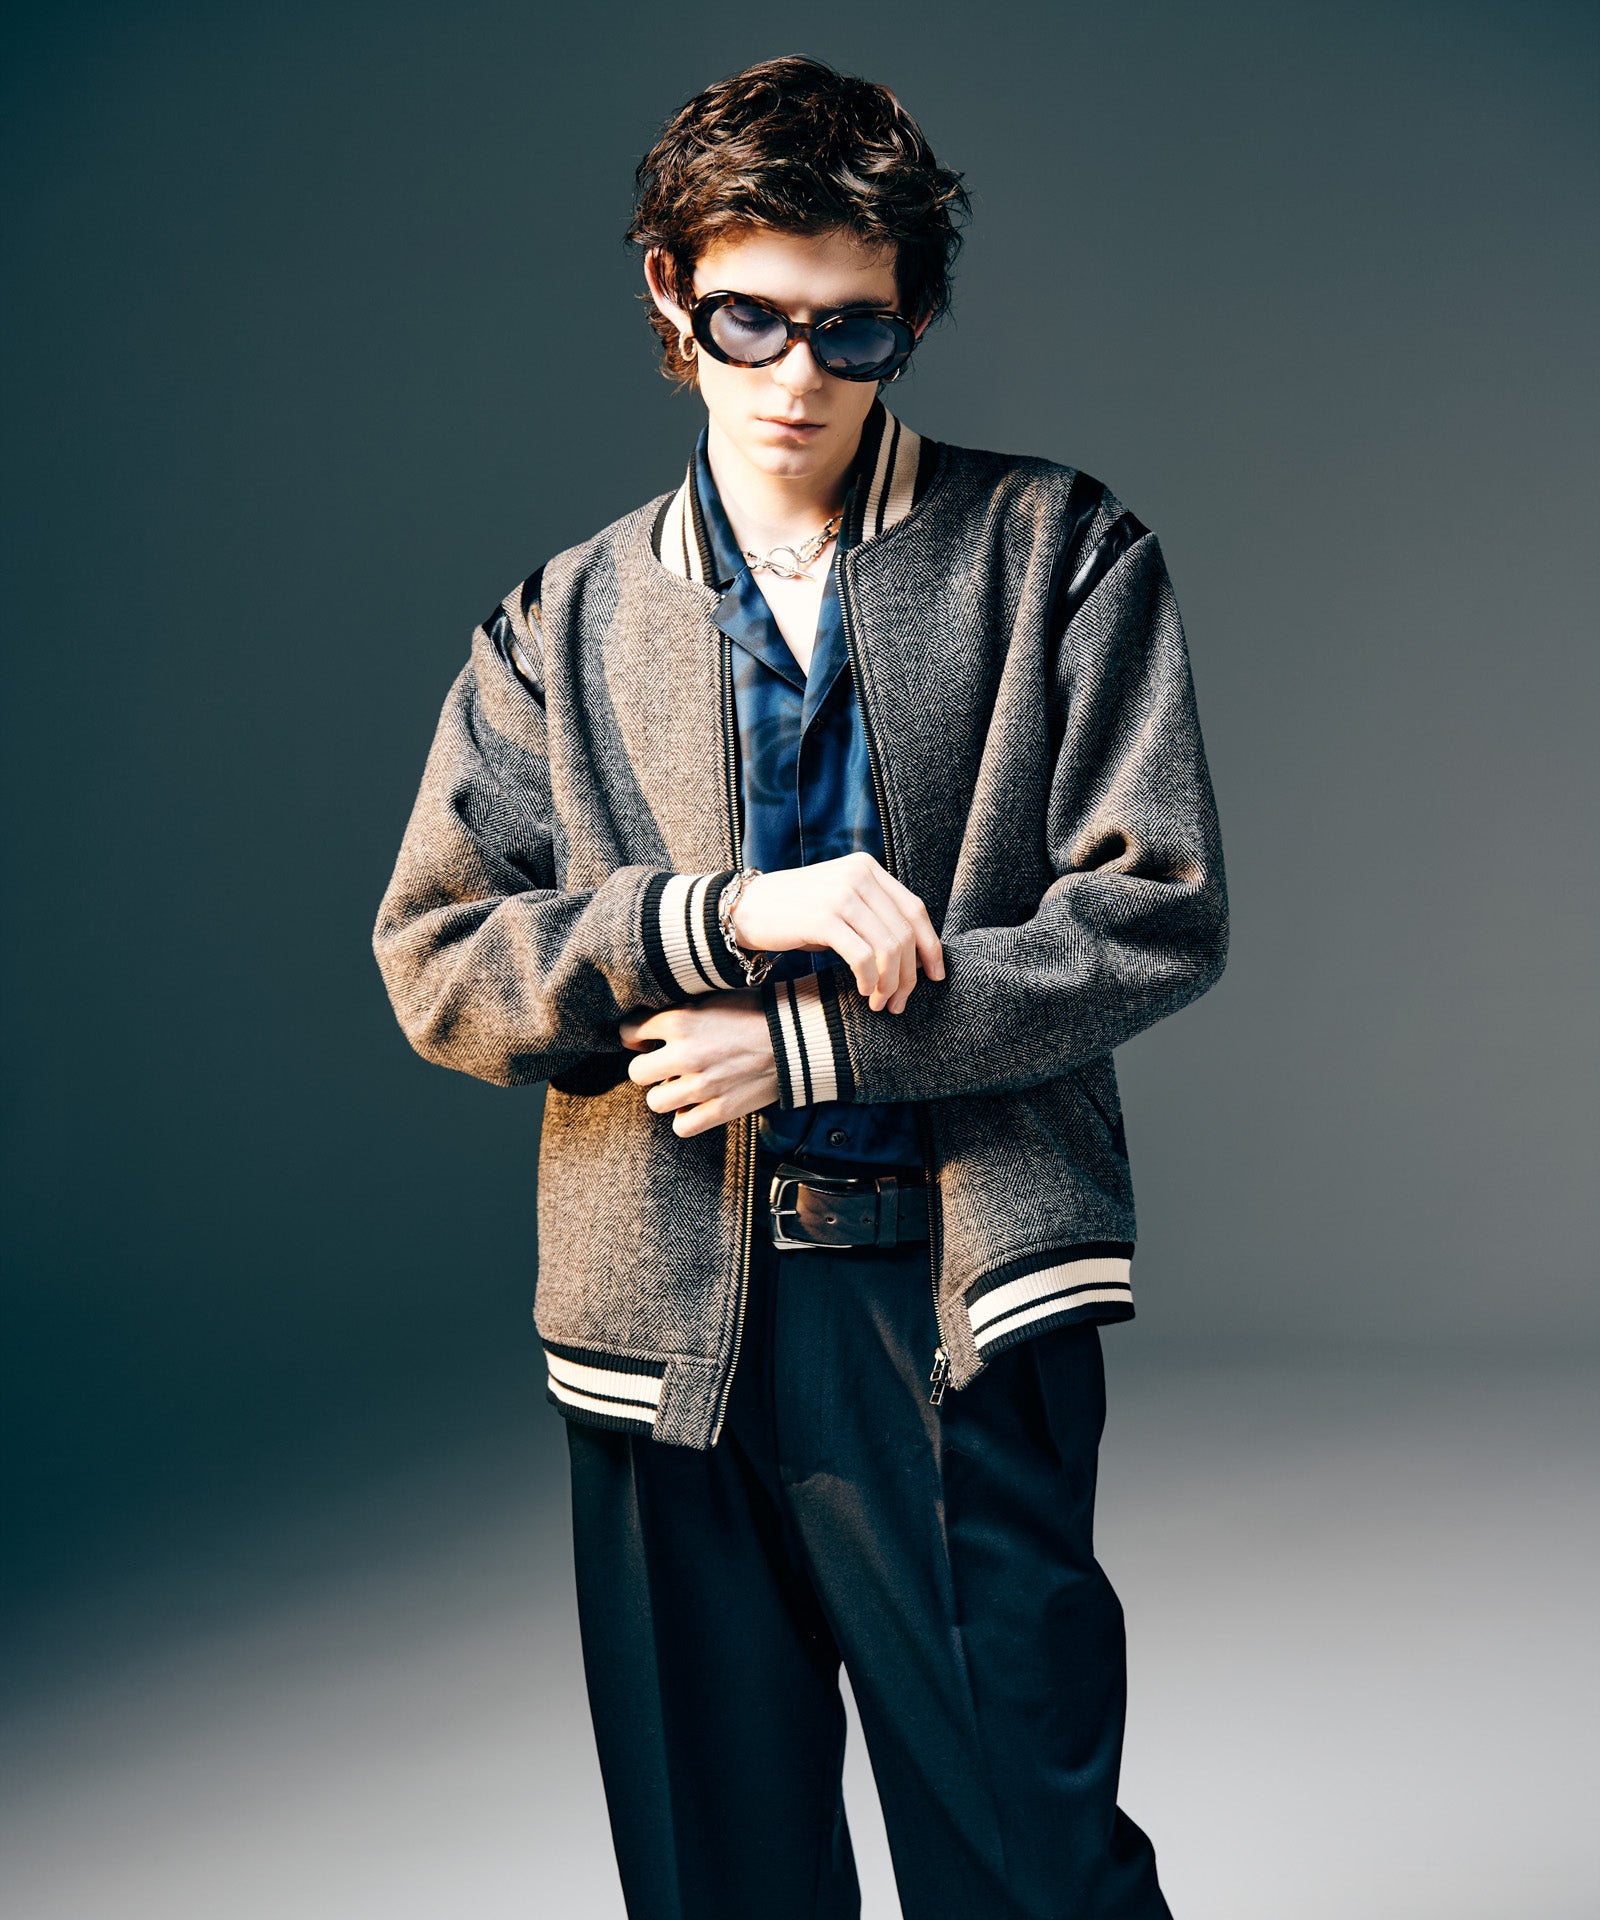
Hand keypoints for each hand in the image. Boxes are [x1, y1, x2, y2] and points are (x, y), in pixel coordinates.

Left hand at [619, 993, 778, 1138]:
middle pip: (637, 1072)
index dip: (635, 1035)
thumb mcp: (713, 996)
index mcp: (680, 1020)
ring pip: (655, 1101)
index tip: (644, 1039)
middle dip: (647, 1067)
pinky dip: (685, 1118)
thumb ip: (680, 1010)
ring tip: (682, 1085)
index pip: (629, 1032)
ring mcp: (702, 1085)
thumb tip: (651, 1025)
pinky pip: (682, 1126)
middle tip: (663, 1064)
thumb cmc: (757, 1010)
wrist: (797, 1035)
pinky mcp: (721, 1108)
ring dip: (666, 1093)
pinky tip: (695, 1105)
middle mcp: (685, 1054)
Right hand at [730, 852, 944, 1013]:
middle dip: (908, 975)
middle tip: (900, 1002)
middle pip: (904, 933)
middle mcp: (858, 876)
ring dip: (890, 983)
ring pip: (888, 947)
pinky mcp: (823, 918)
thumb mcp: (840, 902)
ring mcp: (841, 895)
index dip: (930, 946)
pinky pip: (862, 957)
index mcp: (868, 868)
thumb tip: (914, 957)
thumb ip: (874, 916)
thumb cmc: (796, 913)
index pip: (914, 909)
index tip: (936, 975)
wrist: (745, 908)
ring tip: (881, 1002)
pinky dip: (869, 980)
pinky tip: (864, 991)